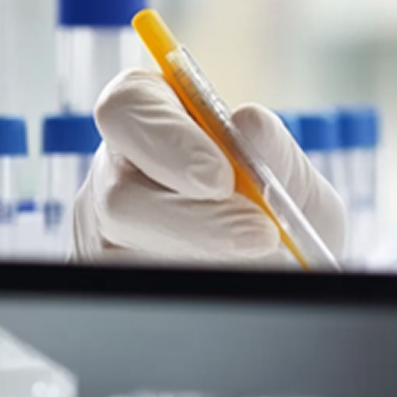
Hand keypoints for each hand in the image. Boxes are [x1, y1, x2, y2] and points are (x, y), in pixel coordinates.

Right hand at [70, 68, 342, 263]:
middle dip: (194, 221)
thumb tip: (249, 122)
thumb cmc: (283, 214)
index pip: (128, 106)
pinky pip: (132, 286)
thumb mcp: (294, 181)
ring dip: (200, 259)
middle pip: (118, 193)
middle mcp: (117, 170)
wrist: (291, 271)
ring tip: (258, 262)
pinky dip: (189, 289)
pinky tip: (228, 282)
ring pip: (123, 249)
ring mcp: (102, 228)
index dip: (167, 139)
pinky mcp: (105, 274)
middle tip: (259, 236)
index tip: (220, 177)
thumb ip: (276, 152)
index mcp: (155, 119)